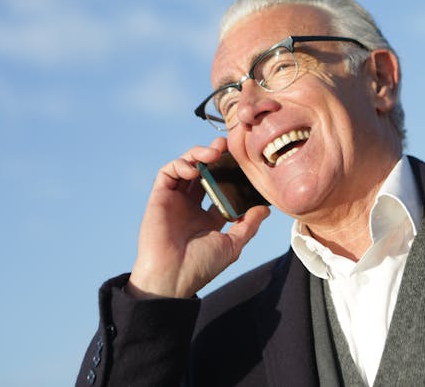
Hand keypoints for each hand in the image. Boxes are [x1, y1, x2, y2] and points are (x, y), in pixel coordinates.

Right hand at [126, 137, 269, 298]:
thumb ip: (248, 225)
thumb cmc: (201, 266)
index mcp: (207, 217)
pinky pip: (167, 173)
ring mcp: (174, 201)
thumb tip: (265, 209)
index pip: (219, 187)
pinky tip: (195, 168)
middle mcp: (190, 206)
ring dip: (198, 155)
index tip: (241, 160)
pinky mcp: (159, 198)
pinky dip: (180, 164)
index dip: (229, 172)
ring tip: (213, 153)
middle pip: (202, 172)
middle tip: (226, 145)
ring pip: (185, 167)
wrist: (173, 278)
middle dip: (213, 156)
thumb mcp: (232, 244)